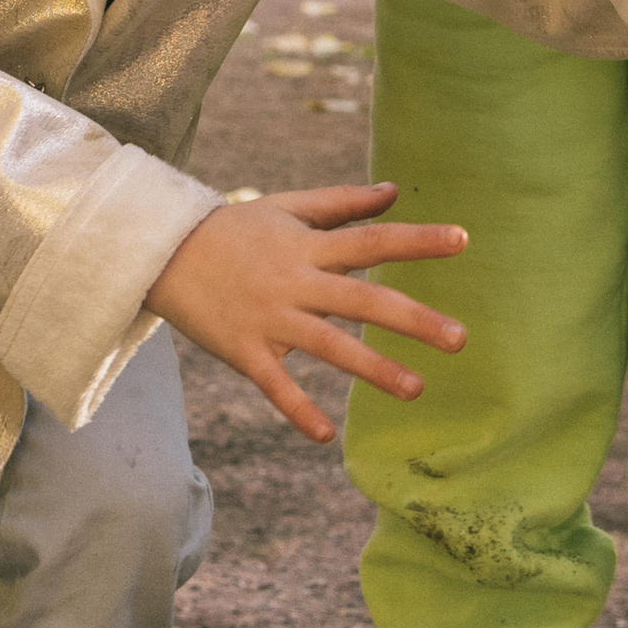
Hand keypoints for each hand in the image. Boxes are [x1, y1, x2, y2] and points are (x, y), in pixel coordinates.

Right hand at [143, 182, 465, 443]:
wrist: (163, 250)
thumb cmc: (234, 228)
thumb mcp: (286, 207)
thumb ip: (342, 203)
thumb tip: (394, 192)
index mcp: (307, 245)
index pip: (371, 239)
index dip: (416, 240)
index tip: (463, 240)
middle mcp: (294, 280)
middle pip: (361, 298)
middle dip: (412, 319)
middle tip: (461, 339)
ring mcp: (270, 317)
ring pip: (328, 345)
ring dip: (373, 368)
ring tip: (417, 389)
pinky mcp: (245, 349)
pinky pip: (275, 383)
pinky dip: (297, 408)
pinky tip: (326, 435)